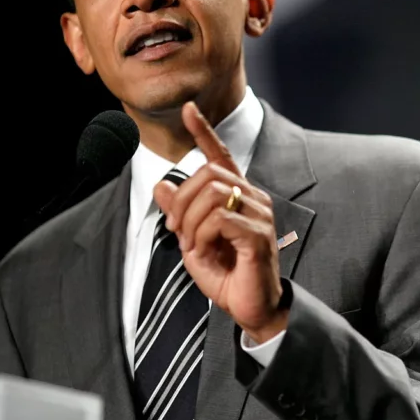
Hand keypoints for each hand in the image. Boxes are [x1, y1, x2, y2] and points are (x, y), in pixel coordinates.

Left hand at [152, 101, 287, 342]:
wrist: (253, 309)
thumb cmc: (228, 277)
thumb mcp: (193, 242)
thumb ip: (179, 214)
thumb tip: (159, 186)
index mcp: (239, 197)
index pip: (221, 157)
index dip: (204, 132)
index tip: (189, 109)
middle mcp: (253, 199)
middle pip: (207, 175)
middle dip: (181, 202)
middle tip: (177, 232)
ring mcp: (259, 215)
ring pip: (212, 194)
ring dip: (190, 221)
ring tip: (192, 245)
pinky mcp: (259, 234)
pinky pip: (219, 218)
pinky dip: (202, 234)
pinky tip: (205, 251)